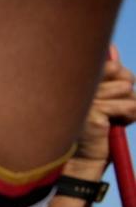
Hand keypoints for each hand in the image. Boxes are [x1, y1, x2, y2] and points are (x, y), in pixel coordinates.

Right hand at [69, 45, 135, 174]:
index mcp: (78, 79)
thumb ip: (108, 73)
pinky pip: (129, 107)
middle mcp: (78, 85)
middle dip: (126, 93)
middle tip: (112, 110)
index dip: (121, 80)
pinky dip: (127, 118)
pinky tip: (111, 126)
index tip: (113, 97)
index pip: (113, 67)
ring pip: (127, 91)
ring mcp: (85, 97)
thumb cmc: (94, 127)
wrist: (81, 159)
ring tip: (110, 120)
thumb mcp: (103, 96)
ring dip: (126, 108)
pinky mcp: (94, 112)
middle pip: (123, 75)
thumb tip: (111, 48)